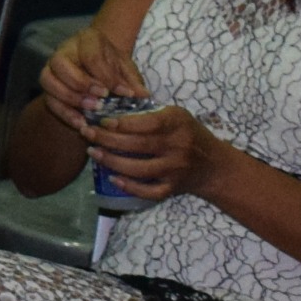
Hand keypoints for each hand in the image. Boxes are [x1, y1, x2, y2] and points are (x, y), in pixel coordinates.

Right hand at [36, 25, 147, 136]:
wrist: (97, 65)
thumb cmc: (111, 64)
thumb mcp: (125, 68)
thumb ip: (132, 80)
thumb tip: (142, 95)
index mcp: (86, 39)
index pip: (91, 55)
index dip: (106, 76)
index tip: (121, 92)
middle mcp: (63, 50)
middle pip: (60, 63)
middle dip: (80, 84)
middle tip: (100, 101)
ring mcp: (51, 67)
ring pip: (48, 80)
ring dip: (69, 98)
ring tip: (91, 110)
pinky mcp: (48, 86)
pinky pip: (49, 99)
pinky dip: (64, 113)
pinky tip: (81, 123)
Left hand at [82, 97, 215, 205]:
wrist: (214, 165)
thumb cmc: (188, 134)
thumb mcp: (176, 116)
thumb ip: (150, 113)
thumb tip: (111, 108)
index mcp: (177, 123)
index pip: (145, 123)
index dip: (120, 123)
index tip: (100, 121)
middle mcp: (177, 146)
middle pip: (136, 145)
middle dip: (106, 140)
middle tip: (86, 133)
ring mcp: (175, 169)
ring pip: (138, 169)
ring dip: (111, 162)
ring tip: (93, 152)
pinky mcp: (173, 187)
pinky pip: (148, 191)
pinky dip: (129, 187)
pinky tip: (112, 178)